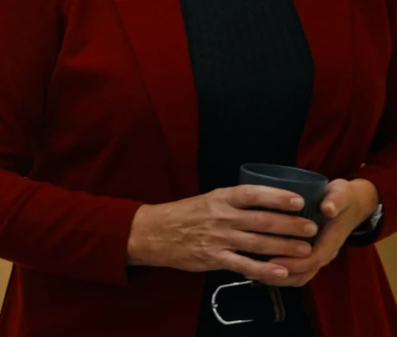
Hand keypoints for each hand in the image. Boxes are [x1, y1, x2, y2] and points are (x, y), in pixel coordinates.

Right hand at [127, 185, 318, 281]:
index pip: (252, 194)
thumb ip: (233, 202)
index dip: (277, 197)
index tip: (299, 200)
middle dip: (290, 225)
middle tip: (312, 227)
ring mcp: (218, 238)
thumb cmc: (183, 215)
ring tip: (306, 249)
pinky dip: (264, 269)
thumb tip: (266, 203)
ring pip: (258, 243)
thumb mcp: (207, 200)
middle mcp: (220, 216)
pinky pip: (244, 265)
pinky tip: (282, 272)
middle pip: (262, 220)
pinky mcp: (214, 258)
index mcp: (219, 198)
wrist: (153, 233)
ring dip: (285, 247)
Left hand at [261, 178, 379, 286]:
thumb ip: (335, 201)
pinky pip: (297, 270)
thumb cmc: (342, 199)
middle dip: (281, 274)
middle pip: (304, 272)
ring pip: (300, 275)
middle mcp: (324, 251)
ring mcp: (318, 253)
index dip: (294, 263)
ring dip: (278, 277)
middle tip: (256, 270)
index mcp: (331, 241)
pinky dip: (280, 272)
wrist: (352, 203)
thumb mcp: (341, 195)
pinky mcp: (310, 251)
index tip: (272, 260)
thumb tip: (328, 208)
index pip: (314, 259)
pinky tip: (260, 268)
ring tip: (254, 273)